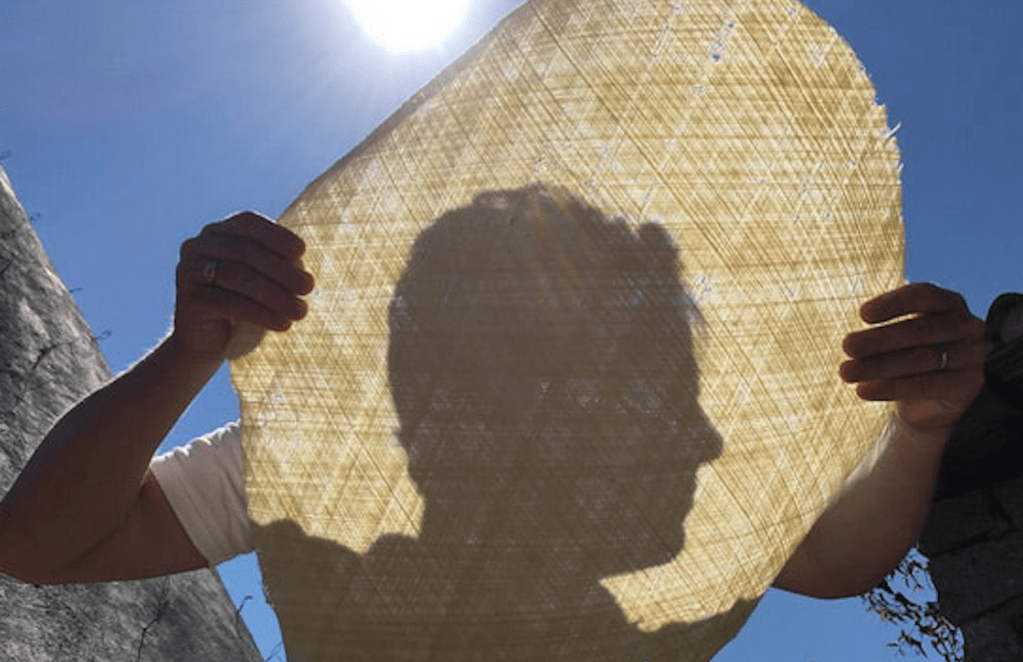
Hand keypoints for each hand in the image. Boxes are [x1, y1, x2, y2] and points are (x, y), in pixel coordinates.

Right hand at [172, 212, 313, 361]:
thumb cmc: (244, 305)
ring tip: (301, 311)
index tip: (302, 252)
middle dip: (282, 270)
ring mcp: (188, 271)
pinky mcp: (188, 301)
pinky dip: (262, 314)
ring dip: (276, 295)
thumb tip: (299, 263)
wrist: (208, 342)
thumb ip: (279, 264)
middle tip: (309, 287)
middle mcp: (197, 246)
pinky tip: (284, 324)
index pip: (248, 223)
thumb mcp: (264, 279)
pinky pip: (230, 303)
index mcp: (217, 232)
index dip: (276, 234)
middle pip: (245, 251)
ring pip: (239, 277)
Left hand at [840, 283, 985, 434]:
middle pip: (919, 330)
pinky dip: (892, 388)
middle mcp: (967, 325)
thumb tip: (852, 342)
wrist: (929, 402)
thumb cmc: (908, 357)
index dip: (893, 303)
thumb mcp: (897, 338)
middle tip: (847, 346)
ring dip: (878, 365)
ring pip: (922, 358)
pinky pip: (928, 384)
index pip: (923, 295)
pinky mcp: (970, 383)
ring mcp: (973, 354)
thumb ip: (882, 332)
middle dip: (878, 339)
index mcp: (948, 303)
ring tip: (847, 371)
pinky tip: (864, 390)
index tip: (862, 315)